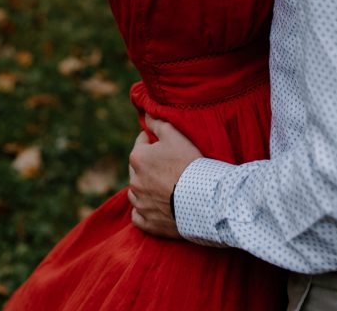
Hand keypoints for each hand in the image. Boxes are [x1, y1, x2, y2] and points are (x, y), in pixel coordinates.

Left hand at [127, 116, 201, 237]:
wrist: (202, 199)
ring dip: (144, 187)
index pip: (141, 142)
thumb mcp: (175, 135)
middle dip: (147, 164)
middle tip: (166, 164)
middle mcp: (134, 181)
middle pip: (137, 168)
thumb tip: (146, 113)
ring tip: (162, 185)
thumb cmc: (189, 163)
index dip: (152, 139)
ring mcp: (140, 204)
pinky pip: (138, 216)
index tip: (165, 142)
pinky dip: (143, 211)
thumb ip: (157, 122)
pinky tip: (154, 206)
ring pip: (136, 192)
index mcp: (138, 158)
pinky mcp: (148, 223)